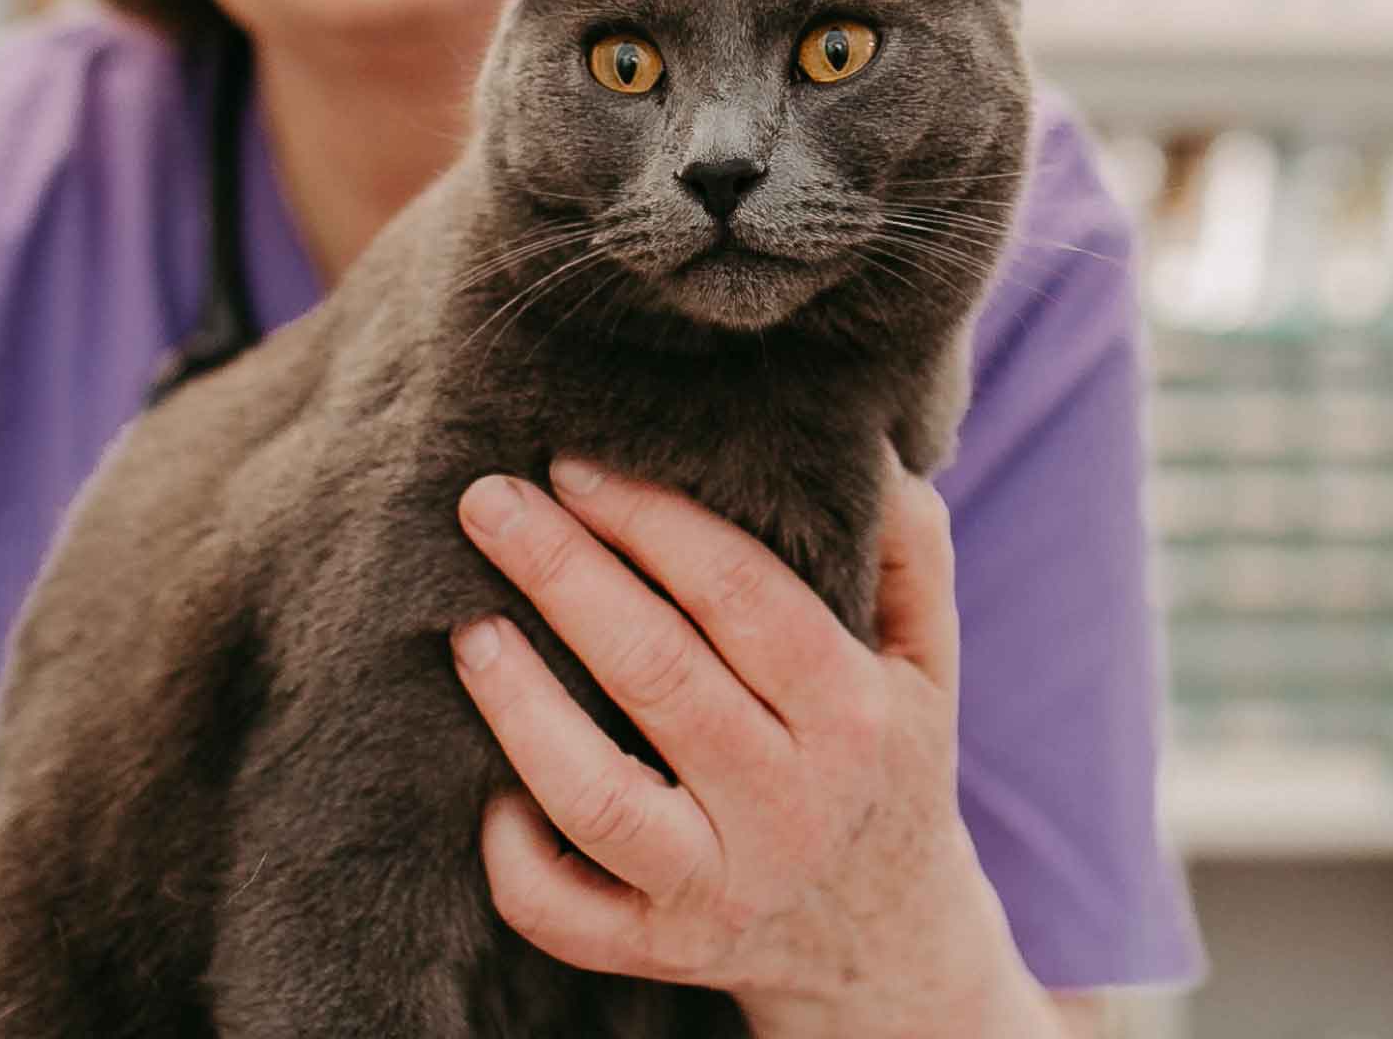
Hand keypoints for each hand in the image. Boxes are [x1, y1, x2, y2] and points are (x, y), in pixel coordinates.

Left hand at [449, 458, 1057, 1036]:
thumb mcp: (925, 663)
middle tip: (488, 502)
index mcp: (852, 714)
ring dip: (519, 707)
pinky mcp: (661, 949)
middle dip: (563, 575)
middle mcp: (790, 806)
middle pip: (660, 675)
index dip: (652, 520)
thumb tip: (865, 443)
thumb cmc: (885, 763)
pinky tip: (484, 787)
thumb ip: (906, 550)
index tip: (575, 462)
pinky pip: (564, 914)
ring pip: (598, 798)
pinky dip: (512, 855)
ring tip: (467, 628)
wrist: (886, 943)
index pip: (742, 597)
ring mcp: (721, 887)